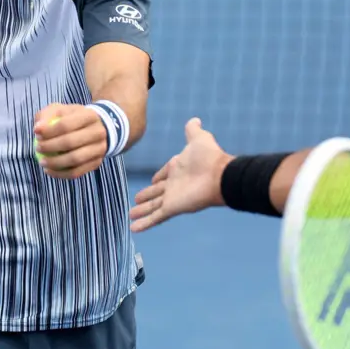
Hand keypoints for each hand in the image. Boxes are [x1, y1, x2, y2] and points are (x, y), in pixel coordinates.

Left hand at [34, 103, 108, 179]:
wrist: (95, 128)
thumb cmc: (72, 118)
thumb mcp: (60, 110)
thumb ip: (47, 115)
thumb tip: (38, 129)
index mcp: (89, 116)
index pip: (66, 125)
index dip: (49, 131)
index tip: (36, 134)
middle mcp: (98, 132)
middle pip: (70, 142)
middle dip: (50, 147)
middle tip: (37, 148)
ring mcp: (100, 149)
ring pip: (75, 159)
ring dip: (55, 163)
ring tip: (41, 162)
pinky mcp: (97, 163)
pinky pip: (77, 172)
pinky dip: (61, 174)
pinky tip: (49, 170)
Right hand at [129, 118, 231, 232]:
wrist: (219, 175)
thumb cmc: (210, 157)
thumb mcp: (199, 138)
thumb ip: (193, 130)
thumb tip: (195, 119)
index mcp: (178, 168)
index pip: (164, 175)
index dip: (158, 178)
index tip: (152, 182)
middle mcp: (174, 184)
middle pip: (156, 193)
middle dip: (146, 197)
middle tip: (135, 202)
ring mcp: (173, 198)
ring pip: (153, 206)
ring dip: (142, 212)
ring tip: (130, 216)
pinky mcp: (172, 208)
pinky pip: (155, 217)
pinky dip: (144, 223)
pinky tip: (133, 229)